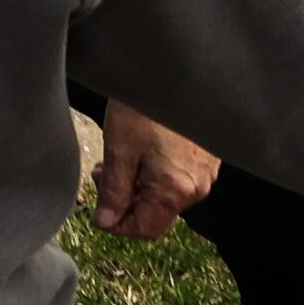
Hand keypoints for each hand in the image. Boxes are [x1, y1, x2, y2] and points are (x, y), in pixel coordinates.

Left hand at [94, 102, 221, 239]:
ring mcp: (205, 174)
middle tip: (102, 173)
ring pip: (163, 196)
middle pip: (155, 213)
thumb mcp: (119, 150)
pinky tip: (139, 150)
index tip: (97, 209)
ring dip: (136, 185)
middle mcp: (197, 187)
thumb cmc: (144, 109)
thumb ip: (114, 191)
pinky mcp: (206, 160)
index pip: (147, 229)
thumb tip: (106, 221)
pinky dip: (152, 173)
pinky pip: (175, 179)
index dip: (118, 225)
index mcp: (176, 190)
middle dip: (124, 201)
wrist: (172, 74)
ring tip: (118, 157)